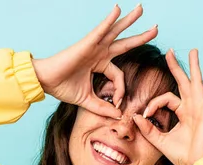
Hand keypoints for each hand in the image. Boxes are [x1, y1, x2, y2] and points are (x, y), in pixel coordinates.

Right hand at [31, 4, 156, 118]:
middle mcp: (99, 53)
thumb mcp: (88, 101)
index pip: (119, 77)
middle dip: (141, 37)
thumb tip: (118, 115)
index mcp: (100, 65)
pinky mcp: (87, 43)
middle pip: (125, 43)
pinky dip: (109, 19)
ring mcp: (94, 47)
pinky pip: (101, 29)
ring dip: (129, 20)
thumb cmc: (63, 88)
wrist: (46, 82)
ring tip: (142, 9)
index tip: (116, 104)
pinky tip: (117, 8)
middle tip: (156, 29)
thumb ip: (103, 108)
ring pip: (116, 31)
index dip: (120, 91)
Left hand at [132, 49, 202, 164]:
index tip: (144, 115)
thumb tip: (135, 117)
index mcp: (183, 113)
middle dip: (176, 67)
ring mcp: (201, 108)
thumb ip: (148, 129)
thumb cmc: (182, 155)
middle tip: (169, 52)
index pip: (166, 98)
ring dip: (195, 66)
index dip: (153, 104)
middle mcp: (192, 108)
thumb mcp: (160, 141)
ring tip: (194, 51)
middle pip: (183, 82)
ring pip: (197, 82)